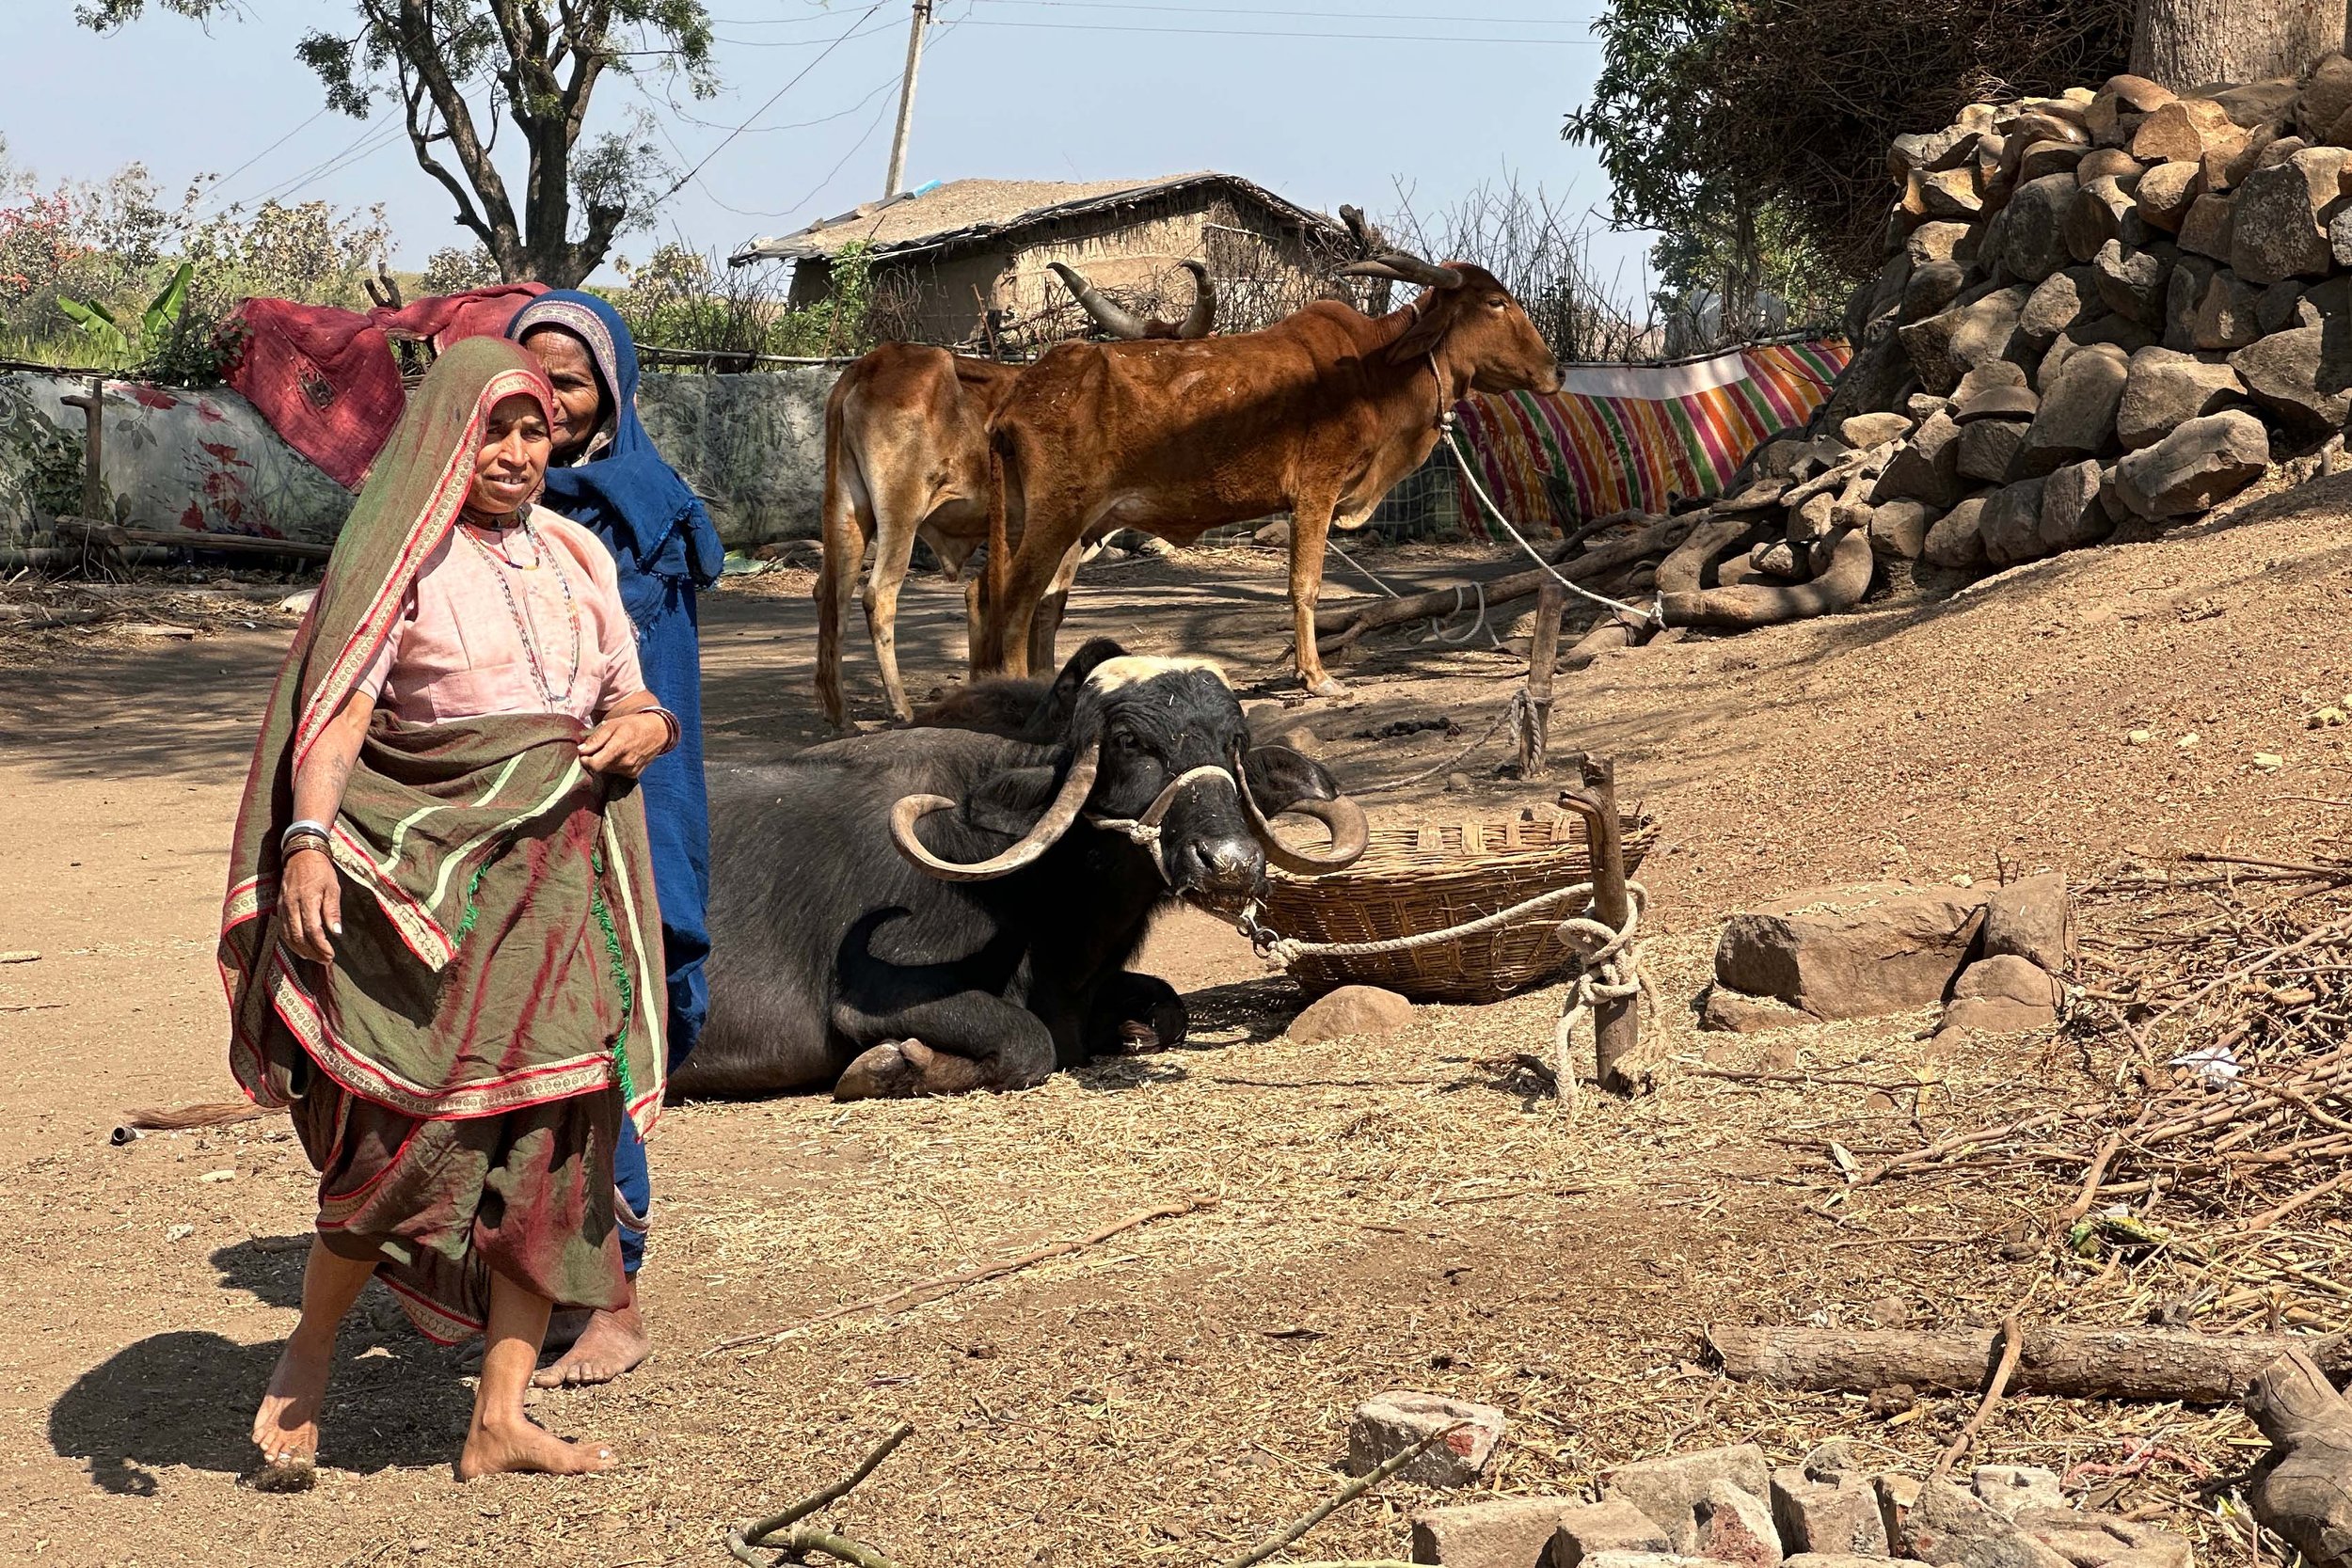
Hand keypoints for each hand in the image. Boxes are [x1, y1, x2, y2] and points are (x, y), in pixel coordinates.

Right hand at [281, 845, 341, 963]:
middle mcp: (291, 905)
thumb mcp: (333, 888)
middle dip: (312, 952)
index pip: (312, 931)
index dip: (321, 946)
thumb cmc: (321, 871)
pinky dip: (290, 942)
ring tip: (315, 958)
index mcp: (307, 900)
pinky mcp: (278, 907)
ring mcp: (282, 907)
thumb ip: (333, 911)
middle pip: (298, 937)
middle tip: (325, 960)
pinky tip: (300, 948)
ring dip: (301, 950)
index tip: (331, 955)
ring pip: (288, 935)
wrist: (301, 855)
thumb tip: (336, 933)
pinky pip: (282, 929)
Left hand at [580, 711, 668, 778]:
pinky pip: (616, 773)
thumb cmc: (632, 725)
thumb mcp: (612, 725)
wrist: (656, 731)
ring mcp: (631, 770)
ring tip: (611, 749)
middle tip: (598, 747)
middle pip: (599, 768)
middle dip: (595, 759)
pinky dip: (614, 765)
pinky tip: (620, 755)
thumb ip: (596, 739)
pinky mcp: (634, 774)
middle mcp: (625, 762)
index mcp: (619, 747)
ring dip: (604, 762)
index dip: (585, 760)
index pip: (595, 764)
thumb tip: (581, 750)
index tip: (584, 752)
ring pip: (607, 771)